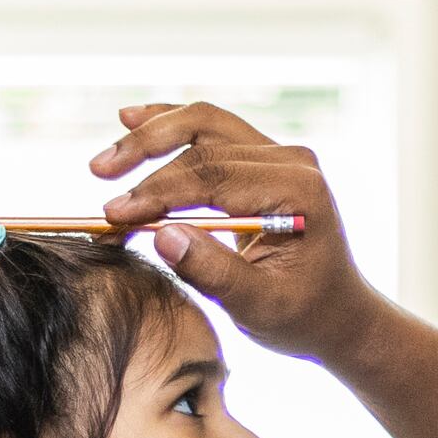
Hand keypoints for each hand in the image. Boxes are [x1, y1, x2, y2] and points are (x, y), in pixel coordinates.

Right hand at [89, 103, 382, 362]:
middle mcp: (291, 160)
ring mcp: (278, 156)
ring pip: (203, 124)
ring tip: (106, 160)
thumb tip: (160, 235)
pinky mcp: (263, 160)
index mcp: (297, 190)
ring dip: (151, 136)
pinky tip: (132, 120)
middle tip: (99, 174)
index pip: (213, 176)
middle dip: (145, 155)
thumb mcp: (258, 306)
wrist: (338, 315)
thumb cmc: (303, 316)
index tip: (113, 215)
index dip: (157, 191)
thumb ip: (212, 272)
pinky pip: (211, 132)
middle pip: (204, 137)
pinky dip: (170, 127)